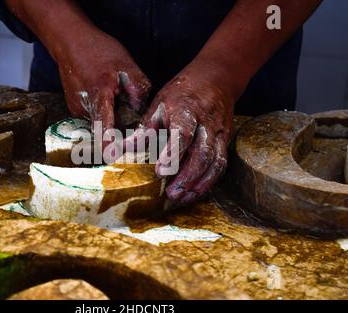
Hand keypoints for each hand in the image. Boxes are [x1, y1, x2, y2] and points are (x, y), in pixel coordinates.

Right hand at [57, 33, 150, 141]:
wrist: (69, 42)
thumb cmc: (98, 51)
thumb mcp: (126, 64)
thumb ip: (139, 88)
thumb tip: (145, 111)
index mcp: (99, 95)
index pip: (104, 126)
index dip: (109, 144)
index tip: (114, 157)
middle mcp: (84, 107)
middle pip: (104, 130)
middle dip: (120, 134)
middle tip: (134, 133)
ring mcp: (77, 110)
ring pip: (99, 125)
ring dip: (112, 123)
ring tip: (119, 108)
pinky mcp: (75, 109)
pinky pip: (93, 119)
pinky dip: (103, 116)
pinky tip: (108, 103)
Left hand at [126, 70, 234, 204]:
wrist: (215, 79)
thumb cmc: (181, 94)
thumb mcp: (159, 104)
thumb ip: (145, 129)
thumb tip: (122, 149)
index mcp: (186, 110)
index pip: (183, 133)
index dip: (173, 153)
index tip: (161, 171)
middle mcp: (206, 123)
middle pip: (202, 153)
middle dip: (187, 176)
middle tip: (171, 193)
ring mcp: (219, 133)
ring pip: (215, 162)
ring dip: (199, 183)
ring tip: (182, 198)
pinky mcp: (226, 141)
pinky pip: (221, 165)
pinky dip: (208, 181)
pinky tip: (194, 192)